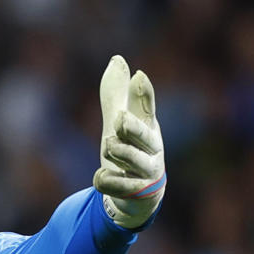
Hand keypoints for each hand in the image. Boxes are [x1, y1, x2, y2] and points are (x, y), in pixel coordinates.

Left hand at [93, 55, 165, 229]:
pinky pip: (108, 181)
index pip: (147, 106)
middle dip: (127, 126)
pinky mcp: (135, 192)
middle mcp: (152, 147)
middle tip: (118, 121)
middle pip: (138, 130)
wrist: (139, 195)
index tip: (139, 76)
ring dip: (113, 151)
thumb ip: (117, 94)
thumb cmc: (130, 150)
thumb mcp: (121, 122)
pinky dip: (101, 179)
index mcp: (149, 126)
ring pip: (124, 154)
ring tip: (112, 148)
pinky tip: (104, 176)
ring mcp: (146, 171)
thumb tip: (117, 59)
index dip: (143, 93)